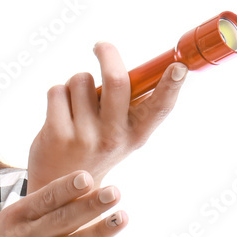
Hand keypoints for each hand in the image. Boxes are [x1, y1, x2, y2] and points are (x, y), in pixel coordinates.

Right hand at [0, 171, 125, 236]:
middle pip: (62, 220)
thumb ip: (38, 209)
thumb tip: (79, 186)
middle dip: (91, 205)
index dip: (67, 188)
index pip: (45, 199)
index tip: (89, 177)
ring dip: (99, 232)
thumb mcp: (6, 224)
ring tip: (123, 218)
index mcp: (14, 218)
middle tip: (117, 192)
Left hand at [27, 40, 185, 189]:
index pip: (159, 108)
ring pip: (80, 80)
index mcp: (136, 134)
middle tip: (100, 46)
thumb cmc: (94, 149)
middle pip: (116, 81)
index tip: (179, 67)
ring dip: (75, 82)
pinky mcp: (57, 135)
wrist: (62, 191)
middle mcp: (113, 137)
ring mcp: (85, 137)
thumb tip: (126, 64)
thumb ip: (127, 105)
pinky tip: (59, 113)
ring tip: (75, 105)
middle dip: (108, 54)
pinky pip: (57, 91)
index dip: (171, 86)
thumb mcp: (120, 134)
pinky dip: (58, 94)